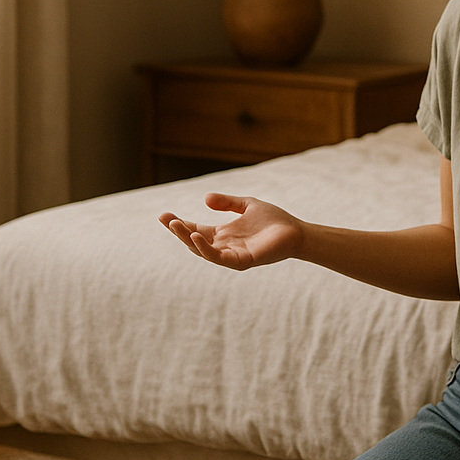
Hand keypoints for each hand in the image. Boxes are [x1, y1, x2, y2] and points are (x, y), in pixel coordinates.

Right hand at [158, 193, 303, 270]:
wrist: (296, 232)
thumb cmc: (274, 220)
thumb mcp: (246, 205)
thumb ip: (227, 202)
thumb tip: (205, 198)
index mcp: (223, 234)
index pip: (195, 230)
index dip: (180, 224)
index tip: (163, 215)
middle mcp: (224, 246)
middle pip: (194, 240)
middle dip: (178, 231)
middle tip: (165, 218)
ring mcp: (231, 255)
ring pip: (202, 250)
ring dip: (187, 239)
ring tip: (175, 225)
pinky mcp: (241, 261)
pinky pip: (218, 257)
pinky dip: (205, 248)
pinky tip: (197, 236)